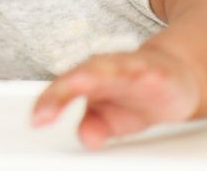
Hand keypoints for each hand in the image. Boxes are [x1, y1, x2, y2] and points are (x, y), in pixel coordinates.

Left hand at [32, 48, 200, 147]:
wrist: (170, 76)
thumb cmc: (135, 94)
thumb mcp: (112, 117)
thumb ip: (95, 125)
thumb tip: (86, 137)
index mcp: (89, 79)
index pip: (62, 90)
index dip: (48, 103)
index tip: (36, 119)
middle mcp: (104, 70)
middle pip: (78, 78)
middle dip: (61, 93)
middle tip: (44, 111)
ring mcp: (128, 68)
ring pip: (109, 69)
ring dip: (94, 75)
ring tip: (77, 83)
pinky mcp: (155, 72)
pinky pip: (147, 72)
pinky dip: (142, 74)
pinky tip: (141, 78)